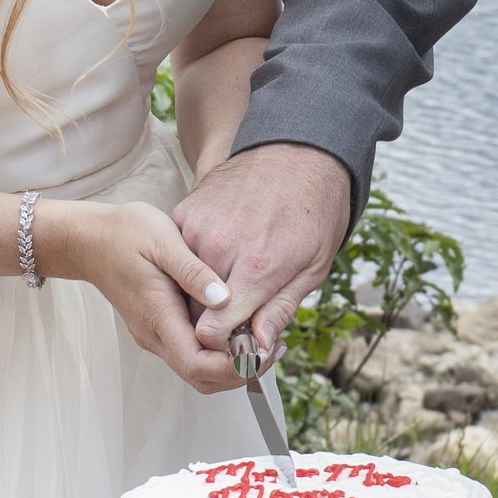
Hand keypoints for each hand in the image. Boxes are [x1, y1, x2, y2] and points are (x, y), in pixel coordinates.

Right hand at [37, 199, 244, 391]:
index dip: (234, 366)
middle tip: (273, 348)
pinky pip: (193, 353)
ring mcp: (156, 334)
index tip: (263, 349)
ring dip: (232, 364)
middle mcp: (155, 335)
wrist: (89, 239)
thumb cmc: (124, 234)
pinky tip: (240, 326)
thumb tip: (224, 299)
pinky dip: (219, 350)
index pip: (198, 365)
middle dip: (240, 371)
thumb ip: (193, 271)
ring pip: (199, 369)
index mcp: (157, 316)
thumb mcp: (163, 240)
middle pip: (202, 377)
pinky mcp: (159, 327)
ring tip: (262, 338)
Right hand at [174, 143, 353, 363]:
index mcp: (256, 267)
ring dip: (206, 294)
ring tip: (238, 281)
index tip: (241, 344)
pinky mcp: (186, 212)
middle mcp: (220, 248)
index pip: (214, 331)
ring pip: (187, 285)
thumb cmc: (314, 210)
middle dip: (218, 324)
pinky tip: (226, 254)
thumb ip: (280, 308)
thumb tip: (257, 344)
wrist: (298, 150)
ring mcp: (198, 228)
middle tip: (247, 315)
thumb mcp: (313, 266)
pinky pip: (183, 256)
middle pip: (198, 313)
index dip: (225, 347)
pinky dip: (198, 264)